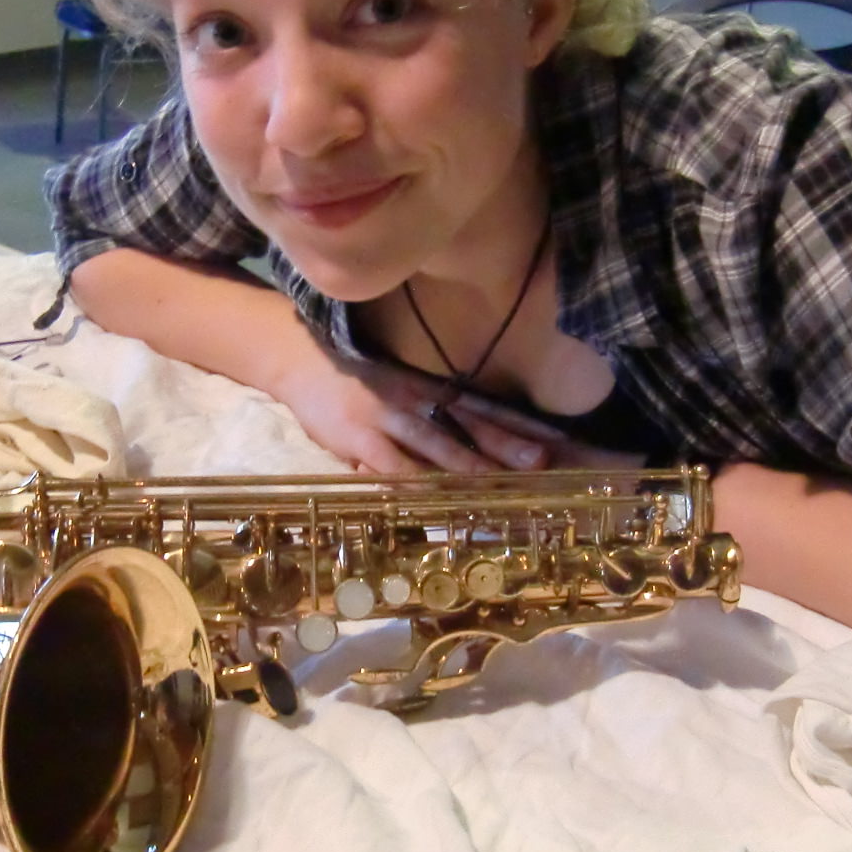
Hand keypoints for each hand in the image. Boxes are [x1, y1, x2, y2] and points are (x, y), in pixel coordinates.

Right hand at [272, 349, 569, 473]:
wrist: (296, 356)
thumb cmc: (350, 379)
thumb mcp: (395, 392)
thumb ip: (423, 424)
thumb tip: (456, 456)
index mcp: (429, 389)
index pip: (484, 408)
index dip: (518, 424)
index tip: (555, 439)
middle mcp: (417, 399)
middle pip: (470, 424)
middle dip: (506, 443)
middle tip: (543, 459)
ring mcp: (388, 416)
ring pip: (436, 443)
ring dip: (468, 464)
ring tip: (499, 481)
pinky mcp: (359, 435)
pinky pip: (392, 463)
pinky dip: (415, 480)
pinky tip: (435, 495)